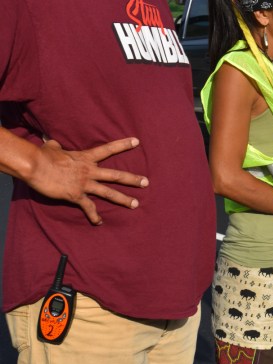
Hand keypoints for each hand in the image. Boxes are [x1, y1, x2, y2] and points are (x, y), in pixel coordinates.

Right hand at [27, 138, 147, 224]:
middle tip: (146, 182)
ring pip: (109, 192)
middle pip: (116, 175)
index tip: (137, 141)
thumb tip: (51, 143)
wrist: (35, 165)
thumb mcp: (52, 148)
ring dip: (123, 199)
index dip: (123, 145)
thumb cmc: (42, 155)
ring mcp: (84, 183)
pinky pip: (88, 207)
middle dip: (133, 179)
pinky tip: (99, 222)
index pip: (108, 149)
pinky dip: (94, 216)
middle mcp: (89, 170)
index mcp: (86, 157)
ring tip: (136, 204)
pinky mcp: (75, 195)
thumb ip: (56, 146)